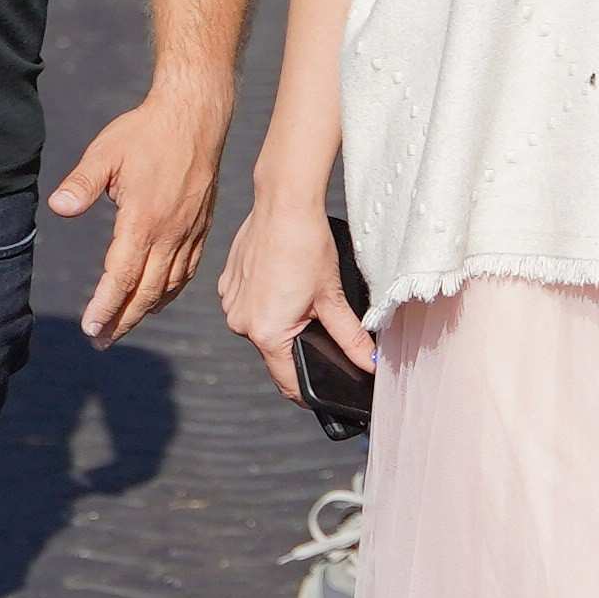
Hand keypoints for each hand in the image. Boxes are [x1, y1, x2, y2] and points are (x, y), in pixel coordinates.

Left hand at [43, 83, 227, 344]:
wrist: (196, 115)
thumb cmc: (146, 131)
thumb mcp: (106, 152)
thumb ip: (82, 184)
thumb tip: (58, 207)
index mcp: (143, 220)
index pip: (121, 277)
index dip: (105, 307)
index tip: (91, 328)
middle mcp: (170, 233)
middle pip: (146, 292)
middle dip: (122, 320)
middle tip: (101, 341)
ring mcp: (189, 232)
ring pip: (169, 286)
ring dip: (145, 311)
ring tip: (124, 326)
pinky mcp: (201, 227)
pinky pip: (187, 271)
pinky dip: (170, 292)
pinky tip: (157, 298)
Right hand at [215, 184, 372, 407]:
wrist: (283, 203)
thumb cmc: (307, 246)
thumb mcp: (333, 298)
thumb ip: (351, 338)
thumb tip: (371, 364)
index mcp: (266, 332)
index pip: (288, 381)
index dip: (308, 391)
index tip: (322, 393)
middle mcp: (240, 322)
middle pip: (274, 351)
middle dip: (297, 344)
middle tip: (319, 322)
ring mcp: (230, 302)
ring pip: (261, 327)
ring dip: (280, 321)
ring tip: (300, 293)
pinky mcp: (227, 284)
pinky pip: (248, 305)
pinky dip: (265, 301)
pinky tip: (282, 279)